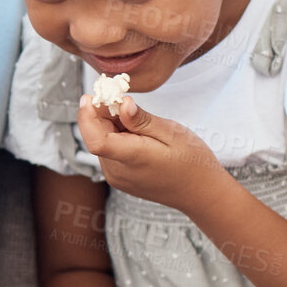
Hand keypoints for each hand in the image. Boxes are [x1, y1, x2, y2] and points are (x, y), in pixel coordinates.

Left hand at [77, 95, 227, 212]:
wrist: (200, 192)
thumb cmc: (191, 161)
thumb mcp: (171, 133)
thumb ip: (142, 120)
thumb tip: (122, 103)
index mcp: (132, 158)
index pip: (96, 139)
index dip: (87, 117)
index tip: (90, 97)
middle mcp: (118, 171)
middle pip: (96, 137)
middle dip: (100, 114)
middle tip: (116, 94)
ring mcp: (117, 177)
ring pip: (102, 142)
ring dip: (109, 124)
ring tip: (132, 115)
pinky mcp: (120, 178)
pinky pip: (109, 151)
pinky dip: (115, 136)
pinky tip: (134, 130)